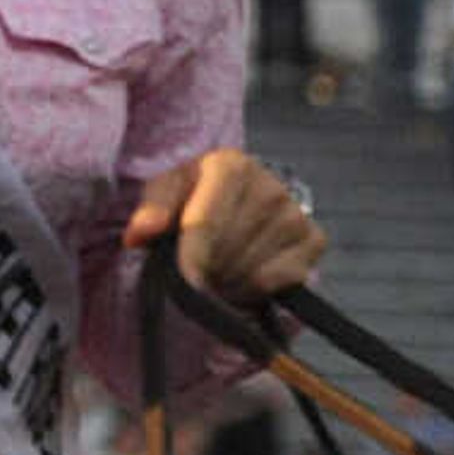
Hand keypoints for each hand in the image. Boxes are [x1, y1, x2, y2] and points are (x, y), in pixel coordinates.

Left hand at [124, 147, 324, 305]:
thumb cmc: (195, 196)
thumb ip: (151, 210)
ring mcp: (295, 214)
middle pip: (227, 254)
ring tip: (218, 269)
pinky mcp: (315, 240)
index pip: (205, 224)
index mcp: (230, 164)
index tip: (183, 284)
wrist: (241, 198)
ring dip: (226, 283)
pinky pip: (275, 283)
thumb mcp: (167, 192)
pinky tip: (243, 273)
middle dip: (205, 271)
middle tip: (198, 268)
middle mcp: (270, 186)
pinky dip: (253, 290)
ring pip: (250, 273)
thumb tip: (139, 234)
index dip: (190, 260)